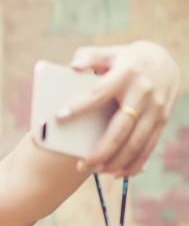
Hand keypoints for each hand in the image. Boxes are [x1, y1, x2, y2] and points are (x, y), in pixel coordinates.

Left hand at [60, 40, 180, 175]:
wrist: (164, 61)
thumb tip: (74, 66)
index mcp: (125, 75)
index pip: (99, 93)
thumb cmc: (126, 59)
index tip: (60, 116)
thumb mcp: (109, 51)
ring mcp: (156, 109)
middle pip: (121, 128)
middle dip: (101, 149)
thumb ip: (89, 56)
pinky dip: (135, 162)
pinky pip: (150, 145)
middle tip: (81, 165)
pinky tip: (119, 173)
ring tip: (96, 171)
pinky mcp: (162, 119)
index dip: (80, 105)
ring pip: (137, 142)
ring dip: (117, 161)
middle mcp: (143, 94)